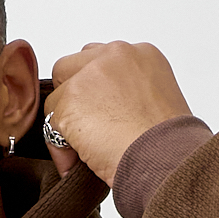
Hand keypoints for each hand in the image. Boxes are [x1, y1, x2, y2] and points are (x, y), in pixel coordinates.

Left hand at [41, 43, 192, 183]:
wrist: (165, 159)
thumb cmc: (168, 145)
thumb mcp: (158, 104)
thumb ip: (130, 95)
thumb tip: (105, 111)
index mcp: (142, 55)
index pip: (103, 60)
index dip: (97, 91)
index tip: (104, 115)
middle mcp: (116, 55)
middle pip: (73, 67)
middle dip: (75, 97)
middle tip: (90, 129)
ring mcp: (91, 75)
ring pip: (59, 95)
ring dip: (68, 122)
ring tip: (87, 149)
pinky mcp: (71, 100)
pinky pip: (50, 123)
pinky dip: (60, 147)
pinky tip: (78, 162)